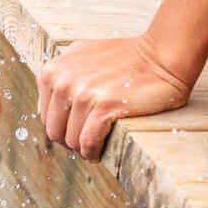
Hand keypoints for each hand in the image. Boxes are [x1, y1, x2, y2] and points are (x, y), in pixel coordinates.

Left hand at [36, 34, 196, 158]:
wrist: (162, 55)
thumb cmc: (126, 59)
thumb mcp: (82, 57)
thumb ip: (61, 77)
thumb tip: (45, 109)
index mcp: (53, 72)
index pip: (46, 117)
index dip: (62, 128)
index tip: (79, 129)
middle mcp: (63, 81)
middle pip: (54, 132)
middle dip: (71, 140)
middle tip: (89, 141)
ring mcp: (83, 94)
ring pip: (71, 141)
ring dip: (84, 148)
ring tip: (96, 145)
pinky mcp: (104, 106)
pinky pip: (88, 143)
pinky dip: (93, 153)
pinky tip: (99, 153)